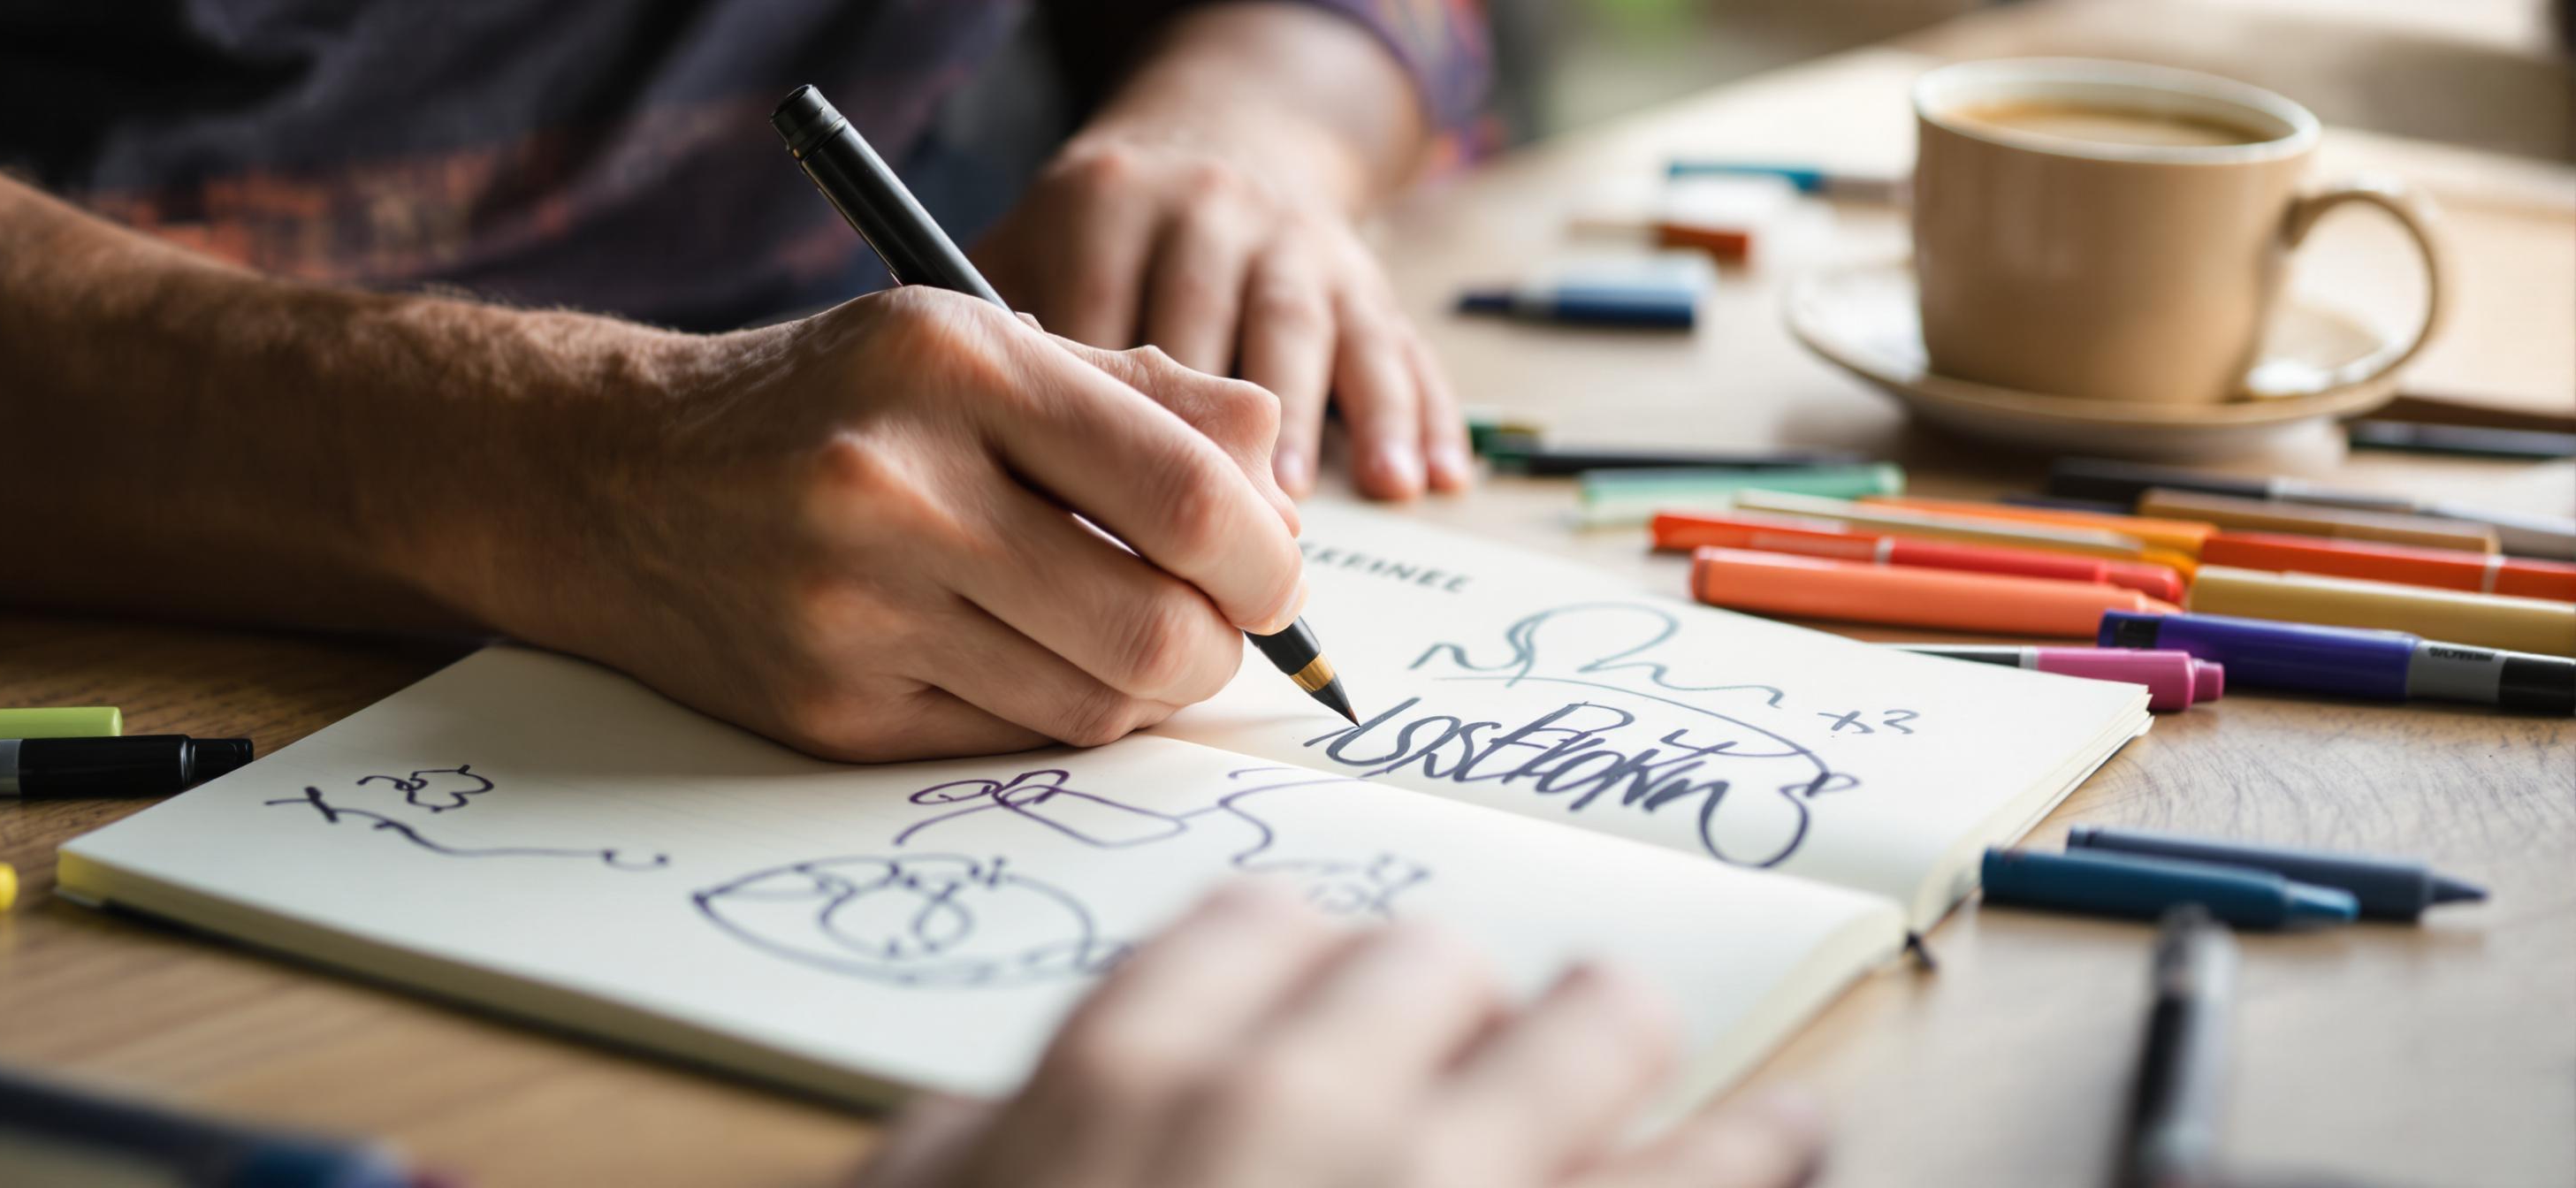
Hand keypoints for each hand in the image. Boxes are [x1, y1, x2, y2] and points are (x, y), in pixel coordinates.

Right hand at [473, 287, 1304, 761]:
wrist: (610, 480)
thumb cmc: (829, 402)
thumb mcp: (974, 342)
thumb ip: (1144, 392)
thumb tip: (1280, 471)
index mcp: (954, 364)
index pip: (1187, 496)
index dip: (1267, 557)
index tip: (1271, 568)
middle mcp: (898, 487)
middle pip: (1158, 629)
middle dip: (1223, 642)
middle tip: (1216, 620)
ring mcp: (856, 611)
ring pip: (1098, 702)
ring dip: (1147, 684)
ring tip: (1123, 629)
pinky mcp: (831, 710)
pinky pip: (1014, 740)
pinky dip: (1056, 708)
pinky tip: (1030, 656)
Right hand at [846, 884, 1829, 1187]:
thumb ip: (960, 1158)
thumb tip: (987, 1116)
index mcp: (1128, 1083)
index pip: (1258, 929)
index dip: (1304, 965)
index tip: (1331, 999)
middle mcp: (1294, 1107)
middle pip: (1425, 963)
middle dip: (1447, 1007)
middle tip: (1468, 1050)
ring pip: (1588, 1024)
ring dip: (1611, 1031)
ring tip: (1635, 1044)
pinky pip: (1706, 1176)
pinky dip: (1759, 1145)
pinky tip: (1788, 1135)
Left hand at [976, 131, 1472, 501]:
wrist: (1216, 143)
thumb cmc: (1096, 242)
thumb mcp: (1026, 249)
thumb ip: (994, 334)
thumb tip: (970, 452)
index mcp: (1108, 207)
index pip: (1099, 318)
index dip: (1096, 421)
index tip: (1083, 516)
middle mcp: (1207, 212)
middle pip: (1206, 326)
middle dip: (1198, 439)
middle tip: (1189, 547)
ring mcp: (1295, 240)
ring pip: (1303, 330)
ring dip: (1306, 426)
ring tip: (1294, 516)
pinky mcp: (1365, 276)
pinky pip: (1397, 345)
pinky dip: (1416, 414)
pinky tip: (1426, 481)